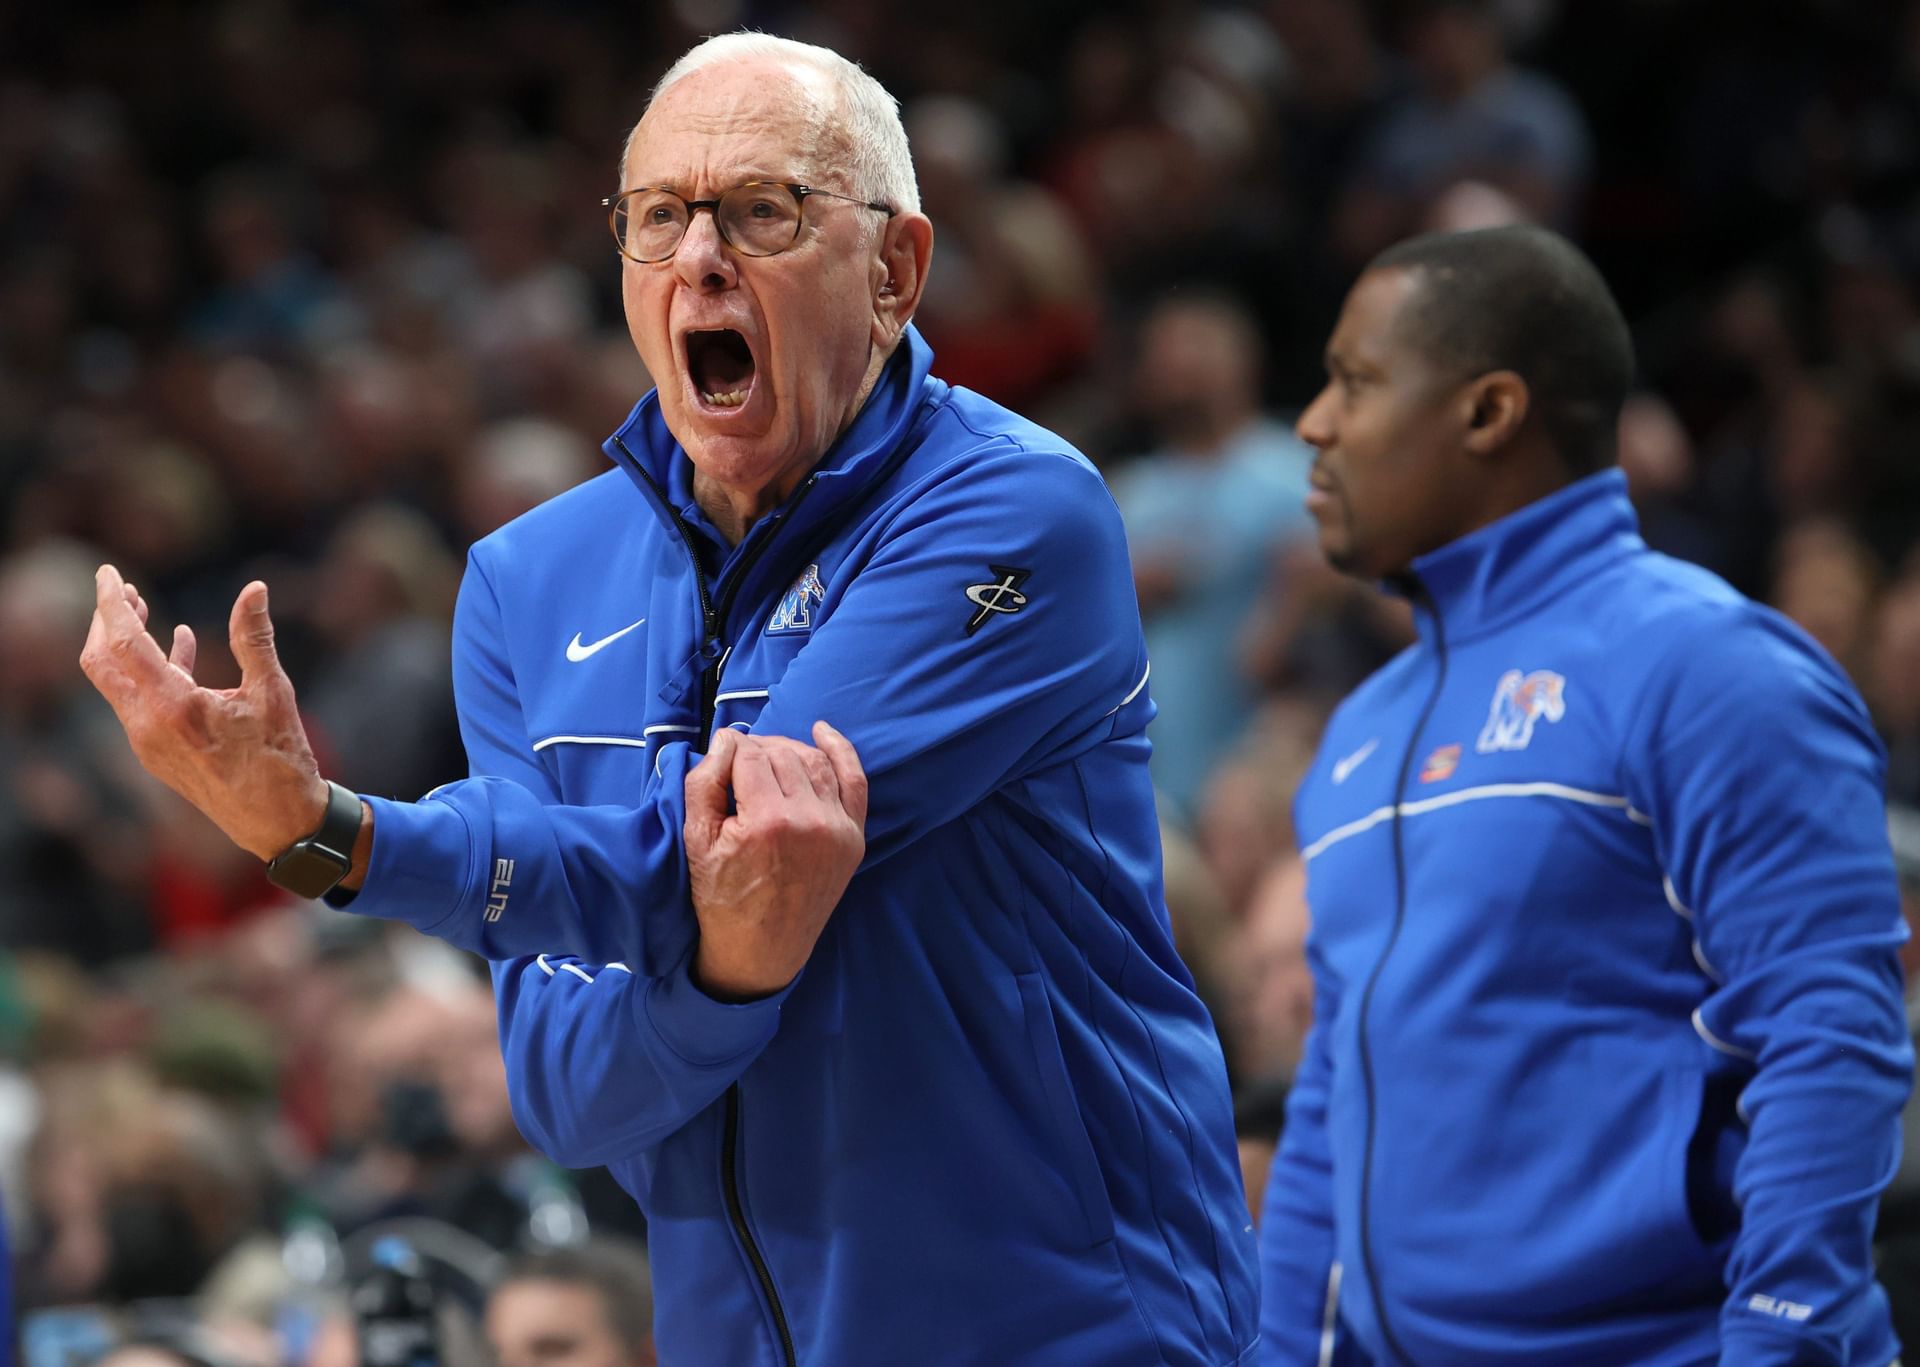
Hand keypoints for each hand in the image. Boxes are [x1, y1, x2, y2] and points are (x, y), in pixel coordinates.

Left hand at [79, 564, 333, 861]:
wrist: (278, 823)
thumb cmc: (280, 759)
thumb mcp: (272, 693)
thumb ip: (254, 638)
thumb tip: (254, 589)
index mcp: (174, 707)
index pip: (125, 641)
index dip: (112, 602)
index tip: (108, 572)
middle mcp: (147, 726)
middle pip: (102, 661)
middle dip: (107, 620)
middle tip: (122, 587)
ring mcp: (146, 744)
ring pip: (114, 682)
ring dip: (123, 644)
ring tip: (144, 609)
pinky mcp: (155, 754)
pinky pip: (135, 702)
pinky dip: (147, 669)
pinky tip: (179, 648)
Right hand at [682, 722, 867, 1000]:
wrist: (761, 951)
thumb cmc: (721, 897)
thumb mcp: (696, 841)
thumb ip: (705, 782)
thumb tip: (728, 738)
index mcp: (768, 821)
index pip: (750, 755)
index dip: (730, 751)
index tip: (719, 761)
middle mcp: (810, 821)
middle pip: (782, 755)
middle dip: (756, 751)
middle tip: (736, 767)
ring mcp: (837, 829)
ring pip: (815, 761)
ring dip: (788, 750)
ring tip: (765, 761)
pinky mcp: (854, 839)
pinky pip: (855, 781)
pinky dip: (841, 751)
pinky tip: (822, 732)